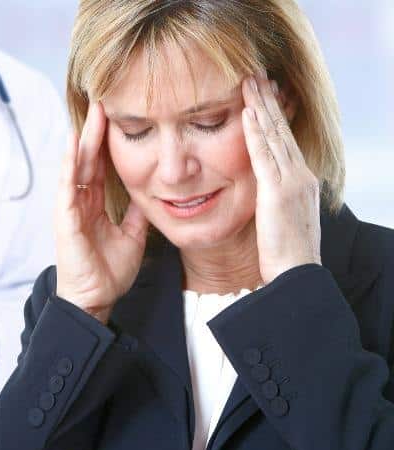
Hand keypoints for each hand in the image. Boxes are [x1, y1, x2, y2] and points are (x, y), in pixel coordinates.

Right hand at [55, 101, 148, 323]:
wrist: (94, 298)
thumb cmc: (108, 271)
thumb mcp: (132, 235)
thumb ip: (136, 212)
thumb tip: (149, 191)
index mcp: (94, 204)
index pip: (101, 165)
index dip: (109, 141)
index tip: (119, 116)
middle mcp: (80, 201)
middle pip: (89, 158)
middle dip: (97, 130)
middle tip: (106, 100)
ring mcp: (70, 207)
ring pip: (77, 166)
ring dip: (84, 139)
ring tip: (94, 112)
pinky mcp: (65, 218)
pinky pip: (68, 186)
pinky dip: (70, 164)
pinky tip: (74, 144)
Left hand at [241, 74, 320, 283]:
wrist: (294, 276)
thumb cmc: (284, 256)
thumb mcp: (279, 220)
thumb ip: (272, 200)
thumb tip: (261, 192)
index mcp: (300, 182)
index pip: (284, 141)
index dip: (273, 116)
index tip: (263, 94)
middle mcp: (299, 177)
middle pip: (280, 130)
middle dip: (267, 101)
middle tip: (256, 74)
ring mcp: (291, 183)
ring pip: (273, 136)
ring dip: (260, 107)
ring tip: (249, 81)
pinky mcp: (277, 193)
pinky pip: (263, 156)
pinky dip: (254, 133)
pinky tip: (246, 113)